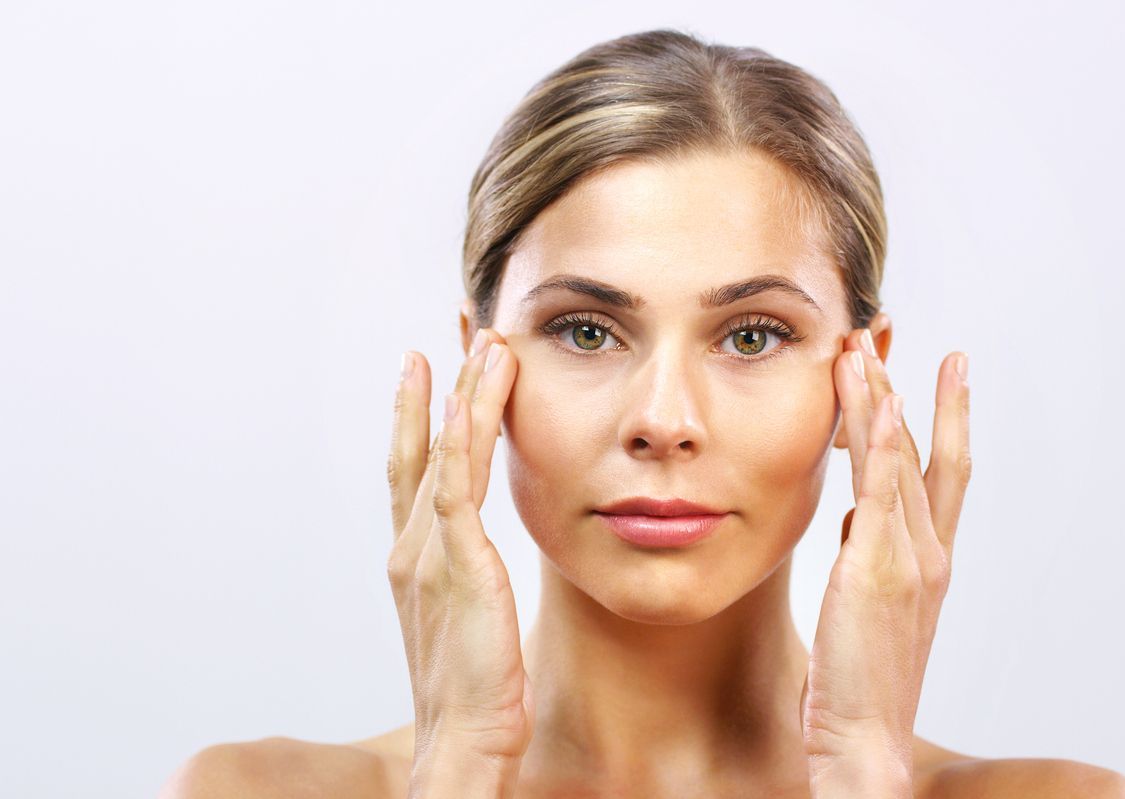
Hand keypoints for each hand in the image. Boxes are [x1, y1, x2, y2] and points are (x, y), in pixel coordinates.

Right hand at [386, 330, 533, 778]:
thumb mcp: (468, 618)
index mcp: (413, 560)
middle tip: (449, 338)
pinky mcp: (455, 562)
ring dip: (462, 394)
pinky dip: (461, 435)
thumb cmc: (474, 689)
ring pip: (442, 455)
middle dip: (434, 391)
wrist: (462, 736)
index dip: (417, 421)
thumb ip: (467, 579)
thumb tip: (480, 561)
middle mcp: (411, 548)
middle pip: (420, 451)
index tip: (426, 375)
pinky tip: (471, 396)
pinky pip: (456, 484)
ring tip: (482, 345)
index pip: (413, 474)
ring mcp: (428, 552)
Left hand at [800, 331, 971, 790]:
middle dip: (917, 393)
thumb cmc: (863, 685)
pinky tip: (877, 402)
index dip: (945, 422)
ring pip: (898, 461)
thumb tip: (858, 522)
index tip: (944, 376)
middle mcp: (930, 555)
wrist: (866, 742)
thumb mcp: (870, 610)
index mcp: (932, 564)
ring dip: (881, 400)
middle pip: (926, 455)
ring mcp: (909, 560)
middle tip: (907, 341)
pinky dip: (881, 443)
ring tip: (864, 350)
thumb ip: (870, 559)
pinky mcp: (876, 570)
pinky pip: (881, 492)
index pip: (943, 476)